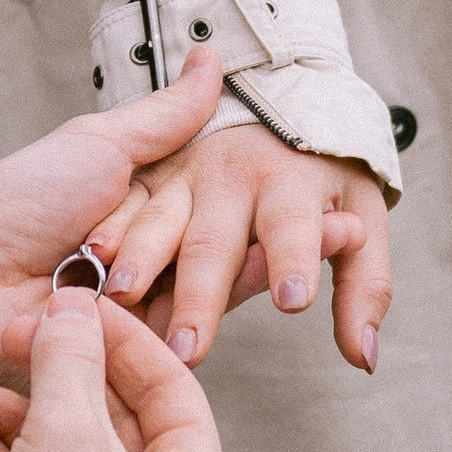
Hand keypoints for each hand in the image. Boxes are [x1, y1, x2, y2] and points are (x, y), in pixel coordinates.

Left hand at [0, 56, 225, 385]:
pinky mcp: (136, 344)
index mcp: (152, 195)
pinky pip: (174, 335)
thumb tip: (211, 59)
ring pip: (195, 289)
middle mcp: (157, 245)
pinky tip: (177, 324)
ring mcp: (148, 296)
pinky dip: (171, 324)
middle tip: (103, 241)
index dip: (224, 184)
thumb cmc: (20, 202)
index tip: (241, 173)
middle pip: (206, 242)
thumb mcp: (96, 146)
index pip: (213, 191)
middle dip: (168, 240)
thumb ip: (164, 117)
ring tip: (125, 278)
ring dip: (169, 280)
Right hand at [89, 121, 389, 375]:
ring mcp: (183, 175)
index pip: (293, 228)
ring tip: (125, 298)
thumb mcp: (362, 214)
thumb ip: (363, 287)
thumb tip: (363, 359)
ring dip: (139, 259)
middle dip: (200, 295)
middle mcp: (233, 179)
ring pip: (158, 220)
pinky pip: (121, 205)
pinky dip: (103, 231)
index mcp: (290, 186)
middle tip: (190, 348)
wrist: (276, 91)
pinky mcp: (147, 174)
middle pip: (214, 242)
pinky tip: (88, 259)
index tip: (293, 301)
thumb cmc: (321, 173)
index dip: (293, 259)